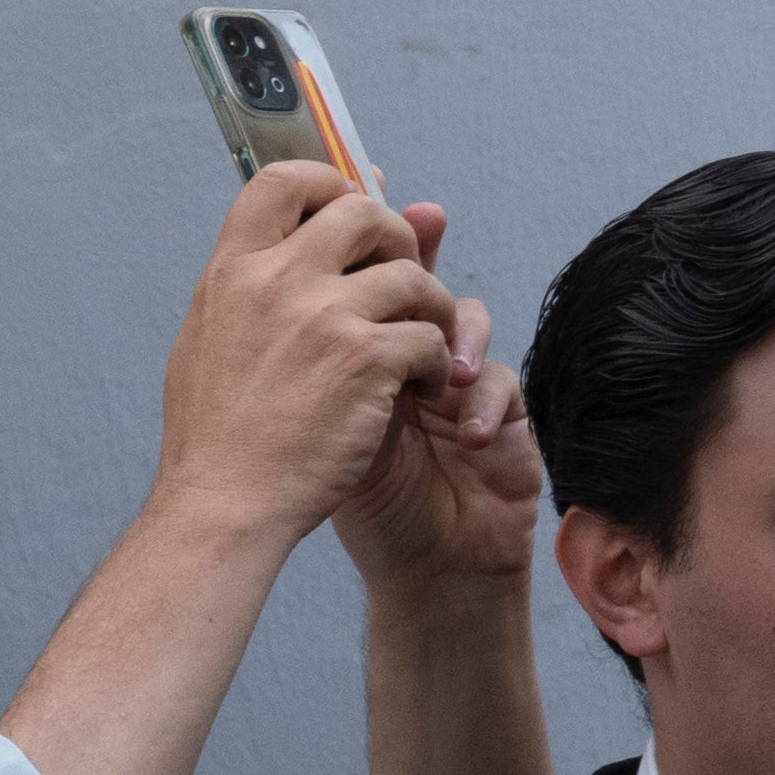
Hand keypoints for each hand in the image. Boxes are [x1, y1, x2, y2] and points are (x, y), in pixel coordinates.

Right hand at [145, 160, 461, 563]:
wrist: (223, 509)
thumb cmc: (219, 436)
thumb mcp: (211, 340)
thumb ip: (256, 282)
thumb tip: (306, 228)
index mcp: (230, 274)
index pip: (283, 181)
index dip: (329, 183)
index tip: (352, 209)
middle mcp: (274, 283)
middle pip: (362, 211)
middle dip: (396, 241)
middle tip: (402, 285)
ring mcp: (323, 318)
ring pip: (412, 272)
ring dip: (430, 306)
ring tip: (423, 345)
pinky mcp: (367, 359)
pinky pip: (430, 333)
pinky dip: (438, 360)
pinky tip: (424, 387)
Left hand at [331, 220, 546, 605]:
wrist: (417, 571)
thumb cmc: (358, 505)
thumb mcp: (314, 424)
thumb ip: (308, 360)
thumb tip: (272, 289)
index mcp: (351, 350)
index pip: (364, 277)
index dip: (375, 237)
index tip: (375, 203)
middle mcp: (405, 355)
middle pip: (421, 279)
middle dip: (418, 270)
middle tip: (409, 269)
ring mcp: (456, 380)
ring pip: (467, 318)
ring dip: (454, 337)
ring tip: (437, 376)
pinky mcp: (503, 412)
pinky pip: (499, 381)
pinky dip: (482, 401)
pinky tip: (463, 431)